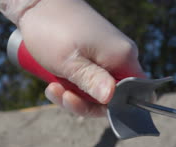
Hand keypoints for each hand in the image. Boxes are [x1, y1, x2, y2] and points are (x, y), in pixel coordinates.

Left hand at [0, 0, 145, 116]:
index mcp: (123, 57)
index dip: (116, 108)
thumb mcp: (69, 62)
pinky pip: (88, 81)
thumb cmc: (52, 29)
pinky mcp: (93, 57)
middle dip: (85, 104)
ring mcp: (106, 57)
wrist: (37, 4)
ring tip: (52, 88)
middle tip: (62, 97)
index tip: (88, 106)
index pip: (138, 93)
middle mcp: (120, 57)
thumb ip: (92, 81)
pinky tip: (54, 84)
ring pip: (97, 92)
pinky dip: (71, 87)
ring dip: (74, 97)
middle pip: (113, 97)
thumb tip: (112, 99)